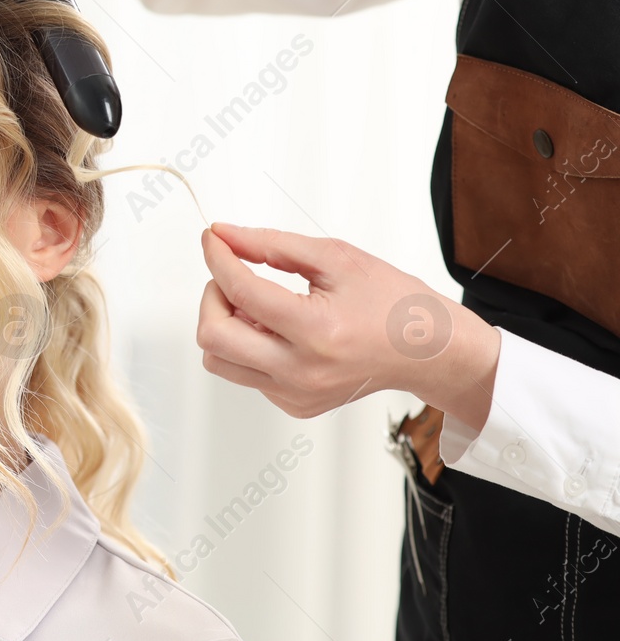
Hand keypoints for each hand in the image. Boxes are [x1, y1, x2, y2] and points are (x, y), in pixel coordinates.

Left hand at [196, 222, 500, 429]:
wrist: (427, 350)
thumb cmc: (391, 302)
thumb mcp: (334, 257)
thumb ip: (270, 244)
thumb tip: (223, 235)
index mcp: (317, 331)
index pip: (241, 292)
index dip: (218, 259)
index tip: (213, 239)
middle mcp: (303, 372)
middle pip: (213, 337)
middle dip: (212, 296)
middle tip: (232, 275)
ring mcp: (297, 394)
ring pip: (219, 359)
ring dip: (223, 323)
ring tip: (256, 304)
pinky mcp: (295, 405)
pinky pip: (244, 373)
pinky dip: (246, 345)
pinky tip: (277, 328)